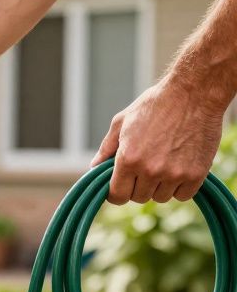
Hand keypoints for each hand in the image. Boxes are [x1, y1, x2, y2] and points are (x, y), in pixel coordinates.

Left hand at [92, 78, 225, 203]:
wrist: (194, 94)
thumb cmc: (155, 105)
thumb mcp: (122, 122)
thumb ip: (106, 148)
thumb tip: (94, 167)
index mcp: (128, 159)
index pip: (117, 196)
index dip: (117, 193)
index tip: (122, 186)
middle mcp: (150, 170)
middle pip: (139, 197)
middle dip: (139, 185)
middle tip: (146, 166)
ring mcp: (174, 174)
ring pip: (161, 197)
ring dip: (160, 186)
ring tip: (164, 162)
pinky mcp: (196, 174)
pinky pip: (183, 195)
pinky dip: (181, 186)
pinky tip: (179, 168)